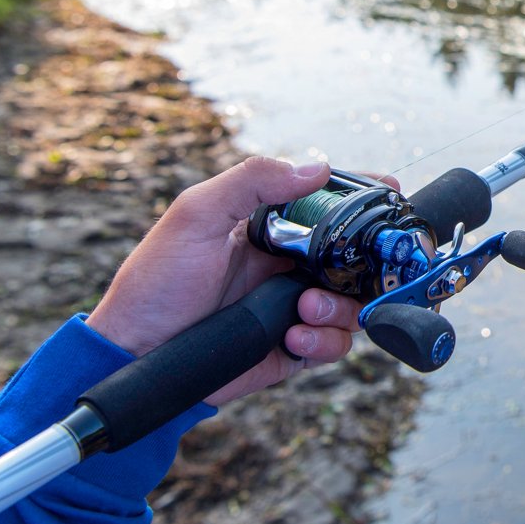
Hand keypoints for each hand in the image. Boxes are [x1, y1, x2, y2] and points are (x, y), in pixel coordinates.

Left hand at [86, 157, 375, 405]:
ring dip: (340, 306)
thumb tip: (316, 167)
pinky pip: (335, 344)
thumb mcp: (196, 216)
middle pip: (355, 257)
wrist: (133, 356)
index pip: (329, 206)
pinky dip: (324, 340)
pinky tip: (291, 336)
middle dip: (367, 263)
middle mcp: (289, 266)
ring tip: (304, 309)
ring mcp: (293, 308)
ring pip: (354, 303)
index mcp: (270, 228)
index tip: (391, 192)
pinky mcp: (293, 348)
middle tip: (361, 267)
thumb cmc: (155, 283)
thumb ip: (252, 182)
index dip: (363, 198)